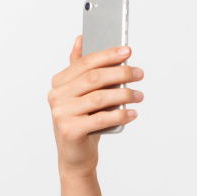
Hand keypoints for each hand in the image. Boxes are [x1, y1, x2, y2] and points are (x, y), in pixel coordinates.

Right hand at [47, 35, 144, 176]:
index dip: (107, 55)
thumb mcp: (82, 95)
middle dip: (120, 73)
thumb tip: (81, 39)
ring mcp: (61, 113)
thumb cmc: (83, 121)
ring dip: (124, 94)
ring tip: (140, 95)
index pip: (85, 63)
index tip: (128, 51)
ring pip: (99, 98)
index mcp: (59, 82)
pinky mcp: (70, 130)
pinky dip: (120, 115)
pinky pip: (101, 118)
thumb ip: (80, 69)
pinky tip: (133, 113)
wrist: (75, 156)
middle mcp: (56, 96)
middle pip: (94, 78)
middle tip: (139, 73)